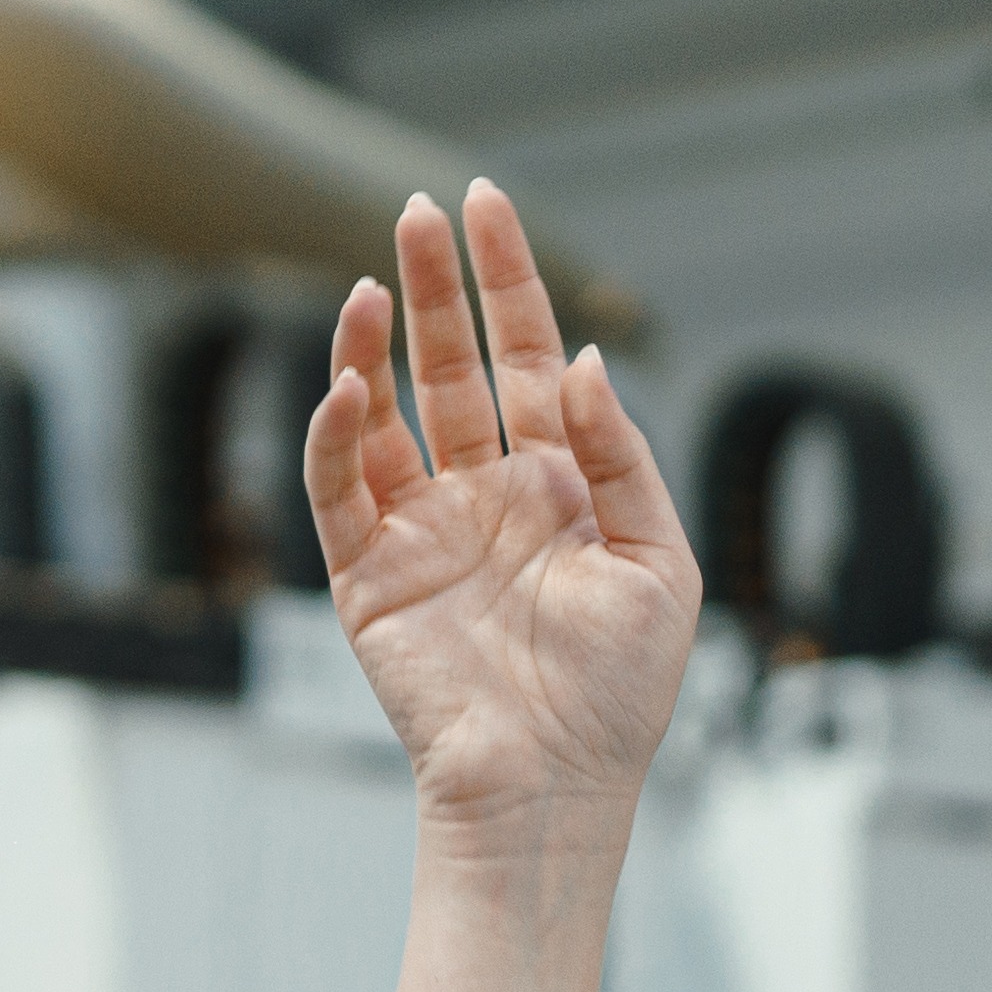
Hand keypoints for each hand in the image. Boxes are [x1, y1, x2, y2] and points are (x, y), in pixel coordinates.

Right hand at [306, 181, 696, 839]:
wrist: (552, 787)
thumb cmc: (618, 693)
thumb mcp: (657, 560)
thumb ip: (619, 454)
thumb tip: (579, 359)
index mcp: (558, 482)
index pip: (524, 355)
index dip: (506, 280)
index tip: (483, 204)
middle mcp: (485, 493)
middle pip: (450, 364)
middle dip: (434, 287)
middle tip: (417, 211)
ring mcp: (422, 530)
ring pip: (384, 414)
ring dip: (370, 348)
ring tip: (368, 286)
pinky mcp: (369, 576)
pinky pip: (339, 490)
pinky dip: (334, 435)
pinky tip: (349, 387)